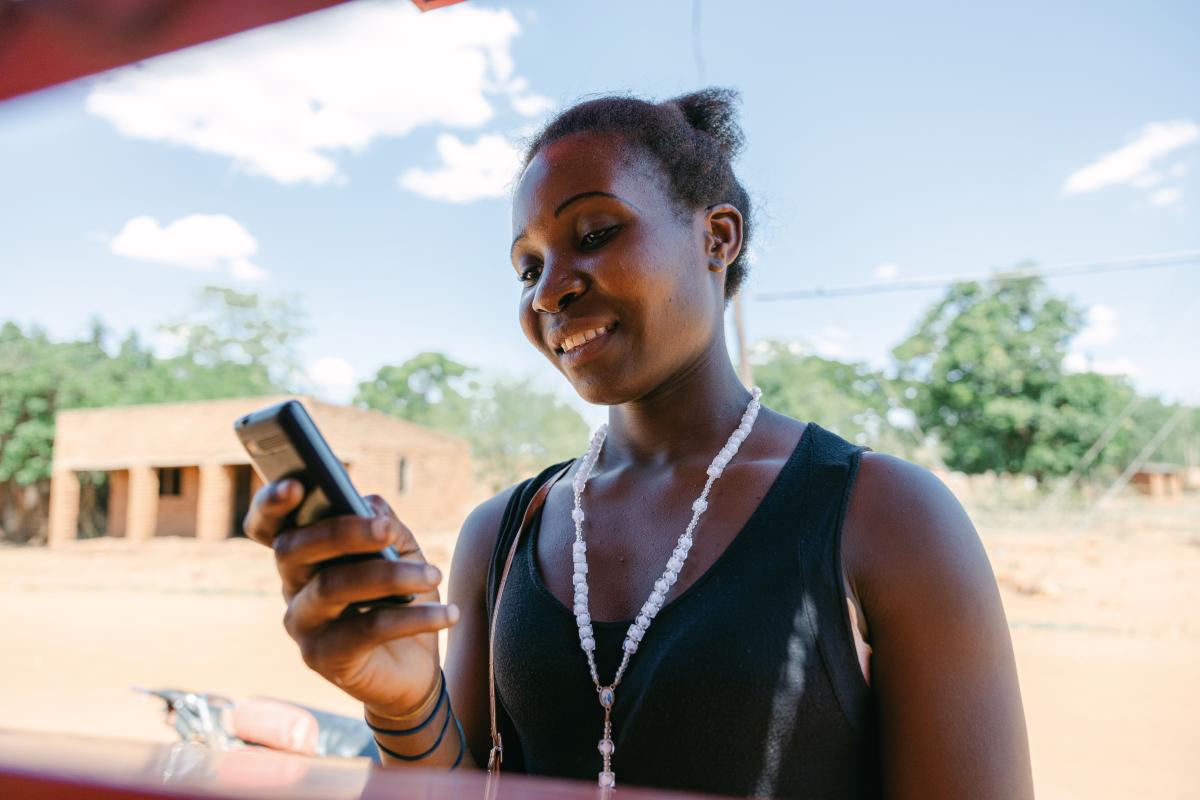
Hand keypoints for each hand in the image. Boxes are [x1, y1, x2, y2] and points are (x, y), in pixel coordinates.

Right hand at [244, 479, 459, 717]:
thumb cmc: (400, 599)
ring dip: (390, 576)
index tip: (295, 484)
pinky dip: (412, 618)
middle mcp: (292, 585)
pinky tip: (446, 614)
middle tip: (387, 529)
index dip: (270, 503)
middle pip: (294, 549)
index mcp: (304, 553)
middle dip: (342, 531)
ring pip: (332, 587)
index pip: (267, 525)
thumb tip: (372, 508)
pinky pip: (366, 630)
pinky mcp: (323, 658)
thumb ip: (386, 526)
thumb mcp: (401, 553)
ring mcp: (302, 624)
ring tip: (433, 574)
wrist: (412, 668)